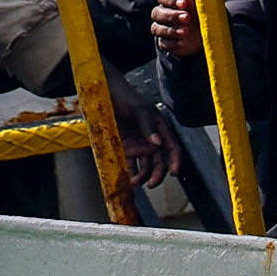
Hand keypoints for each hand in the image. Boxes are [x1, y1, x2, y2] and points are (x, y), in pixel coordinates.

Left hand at [108, 73, 179, 188]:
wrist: (101, 91)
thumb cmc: (123, 95)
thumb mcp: (137, 108)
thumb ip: (148, 125)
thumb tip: (158, 143)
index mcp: (159, 127)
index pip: (172, 148)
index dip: (175, 161)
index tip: (174, 173)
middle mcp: (150, 138)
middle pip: (159, 161)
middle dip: (157, 174)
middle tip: (151, 184)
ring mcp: (137, 143)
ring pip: (144, 165)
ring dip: (142, 176)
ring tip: (133, 182)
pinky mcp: (124, 146)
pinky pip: (129, 162)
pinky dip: (129, 171)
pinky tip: (126, 178)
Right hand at [149, 0, 202, 61]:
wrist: (205, 32)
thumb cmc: (202, 11)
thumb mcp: (202, 2)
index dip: (172, 0)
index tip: (184, 3)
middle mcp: (162, 13)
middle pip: (157, 13)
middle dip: (172, 16)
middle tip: (187, 17)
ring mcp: (162, 28)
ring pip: (157, 28)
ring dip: (171, 30)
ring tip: (186, 31)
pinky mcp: (165, 43)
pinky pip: (163, 44)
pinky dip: (173, 43)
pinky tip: (183, 43)